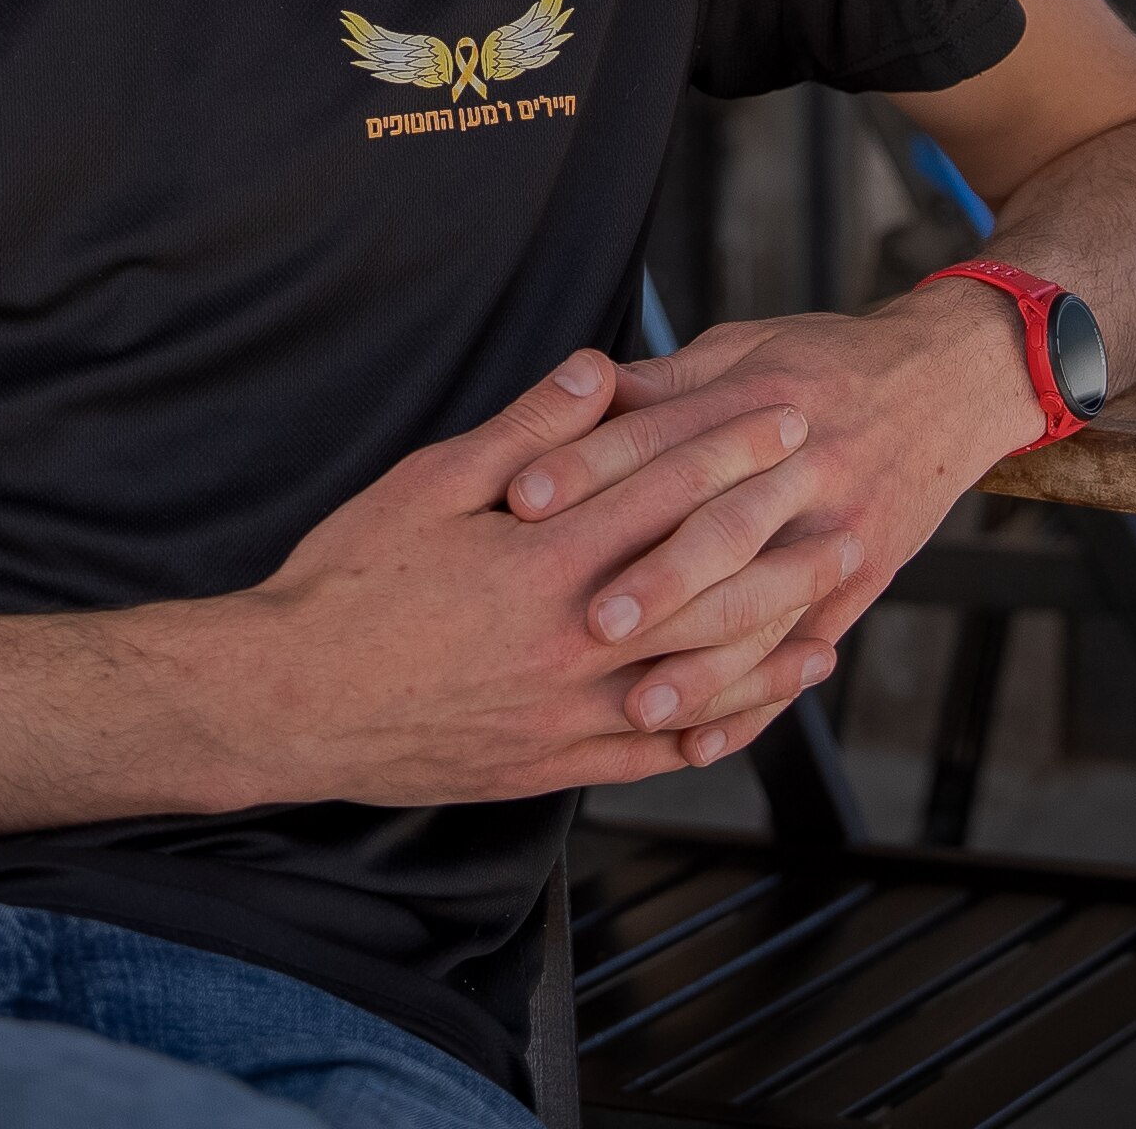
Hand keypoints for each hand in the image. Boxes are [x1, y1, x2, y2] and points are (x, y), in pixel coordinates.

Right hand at [199, 352, 857, 807]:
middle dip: (782, 541)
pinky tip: (753, 709)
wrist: (291, 701)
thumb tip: (598, 371)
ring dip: (774, 642)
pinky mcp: (553, 763)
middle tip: (843, 507)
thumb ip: (524, 432)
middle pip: (709, 585)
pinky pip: (658, 751)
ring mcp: (569, 711)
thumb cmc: (347, 582)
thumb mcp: (426, 485)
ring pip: (702, 677)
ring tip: (829, 615)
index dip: (735, 448)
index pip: (667, 490)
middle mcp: (575, 641)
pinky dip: (716, 728)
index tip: (787, 415)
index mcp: (546, 560)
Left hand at [499, 287, 1037, 719]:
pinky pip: (804, 647)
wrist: (951, 381)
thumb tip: (572, 391)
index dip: (589, 467)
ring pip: (768, 604)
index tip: (522, 502)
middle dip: (656, 579)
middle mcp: (805, 466)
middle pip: (723, 526)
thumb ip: (660, 382)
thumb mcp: (742, 346)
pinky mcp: (864, 578)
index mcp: (758, 396)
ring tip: (639, 707)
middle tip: (588, 624)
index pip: (661, 436)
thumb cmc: (823, 361)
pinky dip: (757, 702)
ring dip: (705, 664)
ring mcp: (841, 528)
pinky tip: (704, 741)